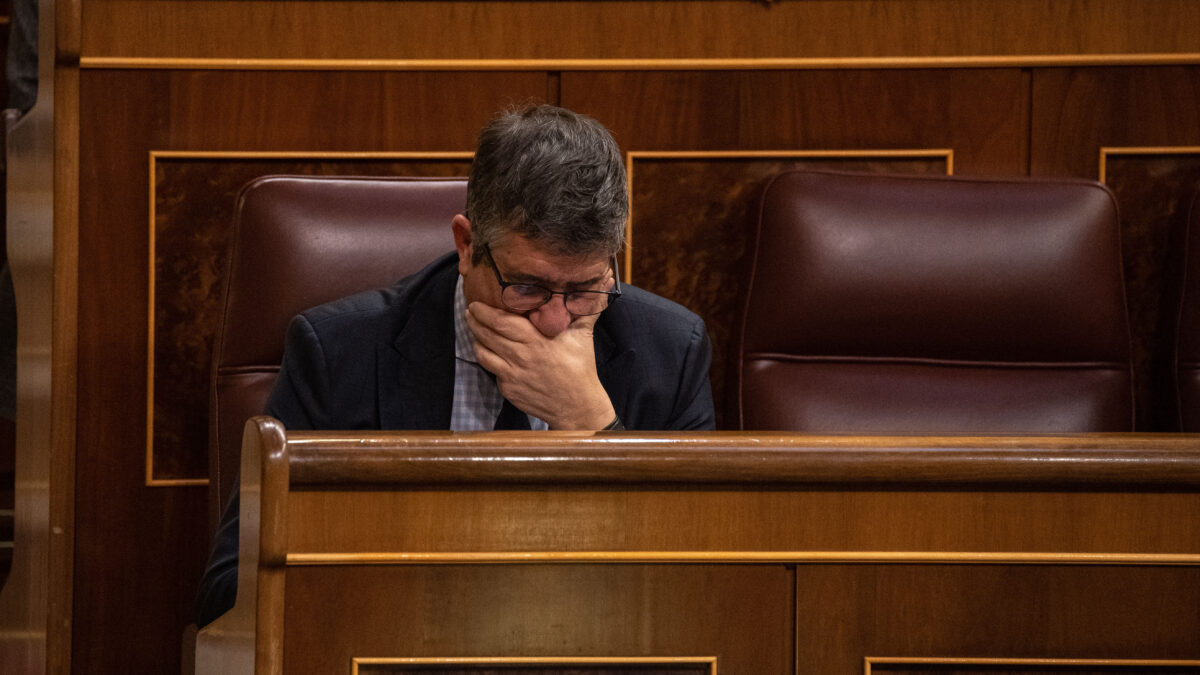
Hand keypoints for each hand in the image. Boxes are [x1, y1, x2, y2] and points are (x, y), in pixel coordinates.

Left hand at [466, 301, 615, 429]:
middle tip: (470, 310)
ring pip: (483, 353)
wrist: (577, 407)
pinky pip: (491, 370)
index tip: (476, 303)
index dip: (485, 312)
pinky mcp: (509, 390)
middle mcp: (520, 358)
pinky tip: (488, 350)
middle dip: (474, 321)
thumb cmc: (581, 369)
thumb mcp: (584, 335)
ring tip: (474, 328)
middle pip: (487, 335)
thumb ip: (589, 307)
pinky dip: (487, 358)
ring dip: (475, 339)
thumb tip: (606, 281)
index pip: (502, 323)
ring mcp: (512, 376)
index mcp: (536, 342)